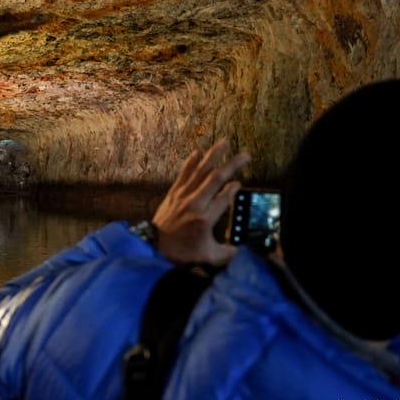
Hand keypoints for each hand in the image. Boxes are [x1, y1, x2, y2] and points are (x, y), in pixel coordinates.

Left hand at [150, 138, 250, 264]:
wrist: (154, 247)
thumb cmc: (182, 253)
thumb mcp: (208, 257)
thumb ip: (228, 254)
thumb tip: (244, 253)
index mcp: (205, 218)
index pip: (224, 198)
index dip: (233, 189)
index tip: (239, 184)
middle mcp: (194, 203)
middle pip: (215, 179)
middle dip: (232, 165)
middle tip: (245, 155)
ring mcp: (182, 196)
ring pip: (200, 171)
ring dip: (213, 156)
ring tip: (224, 142)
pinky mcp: (173, 193)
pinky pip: (184, 173)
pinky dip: (191, 162)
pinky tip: (198, 151)